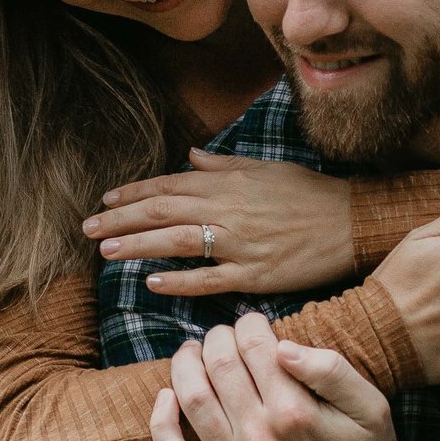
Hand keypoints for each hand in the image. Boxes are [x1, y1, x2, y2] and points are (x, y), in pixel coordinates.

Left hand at [89, 151, 354, 296]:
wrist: (352, 222)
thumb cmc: (309, 194)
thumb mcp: (265, 169)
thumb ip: (224, 165)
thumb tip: (191, 157)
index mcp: (229, 182)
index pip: (169, 185)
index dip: (134, 193)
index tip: (106, 203)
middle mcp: (229, 209)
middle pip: (162, 211)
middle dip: (121, 220)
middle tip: (88, 230)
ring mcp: (240, 243)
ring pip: (177, 242)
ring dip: (138, 246)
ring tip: (106, 253)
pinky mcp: (255, 274)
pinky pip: (210, 278)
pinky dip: (179, 281)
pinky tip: (152, 283)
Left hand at [151, 311, 431, 440]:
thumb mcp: (371, 408)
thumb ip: (331, 370)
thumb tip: (282, 345)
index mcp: (294, 412)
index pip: (255, 347)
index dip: (249, 324)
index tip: (253, 322)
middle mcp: (259, 439)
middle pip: (220, 366)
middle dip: (218, 338)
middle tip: (223, 334)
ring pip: (192, 400)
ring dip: (185, 365)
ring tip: (192, 352)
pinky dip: (161, 424)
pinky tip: (166, 398)